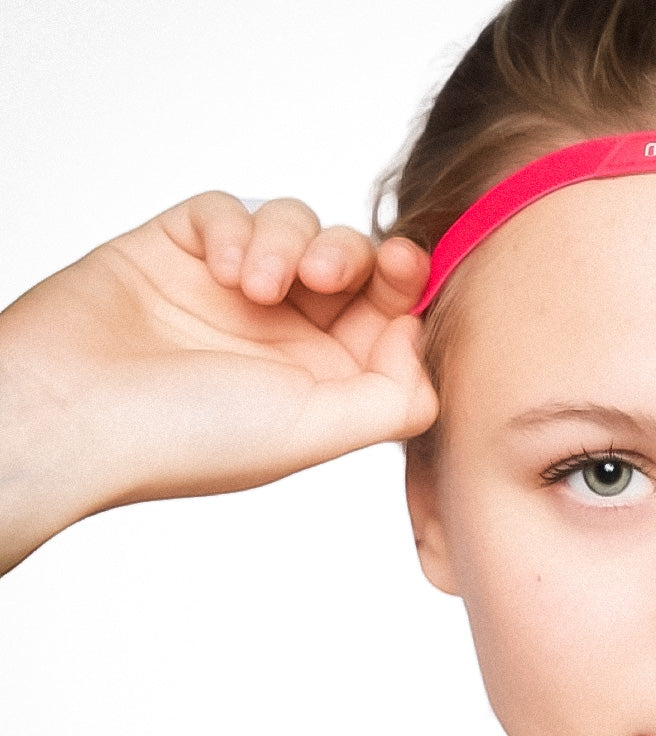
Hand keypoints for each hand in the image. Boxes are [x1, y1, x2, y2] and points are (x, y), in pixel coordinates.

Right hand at [0, 192, 437, 572]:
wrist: (70, 415)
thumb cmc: (191, 437)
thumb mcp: (318, 431)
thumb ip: (395, 397)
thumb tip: (419, 338)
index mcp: (324, 379)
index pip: (389, 316)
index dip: (406, 285)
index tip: (405, 267)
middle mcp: (284, 334)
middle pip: (354, 264)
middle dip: (355, 256)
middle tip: (332, 271)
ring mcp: (232, 290)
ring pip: (298, 228)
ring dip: (291, 243)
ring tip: (259, 285)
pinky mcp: (179, 250)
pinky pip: (230, 210)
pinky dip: (236, 229)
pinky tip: (222, 268)